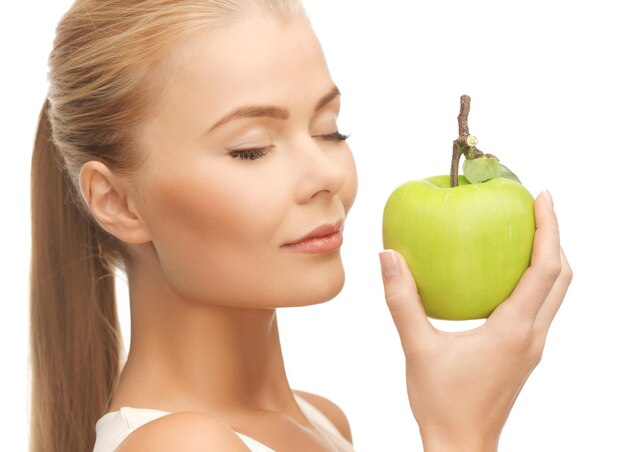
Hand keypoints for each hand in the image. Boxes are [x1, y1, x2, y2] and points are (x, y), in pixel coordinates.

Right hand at [379, 191, 571, 451]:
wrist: (461, 445)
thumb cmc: (442, 403)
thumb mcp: (417, 349)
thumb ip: (402, 301)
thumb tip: (389, 256)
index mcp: (514, 330)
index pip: (545, 270)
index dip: (548, 229)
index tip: (542, 197)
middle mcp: (531, 336)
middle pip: (562, 278)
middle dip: (555, 237)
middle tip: (537, 206)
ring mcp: (530, 346)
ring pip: (555, 293)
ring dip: (549, 258)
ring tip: (526, 231)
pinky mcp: (522, 353)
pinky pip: (539, 307)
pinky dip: (533, 280)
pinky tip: (503, 273)